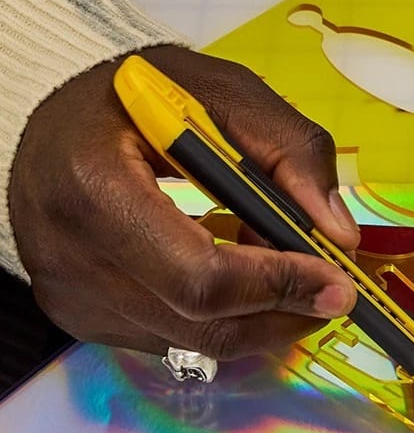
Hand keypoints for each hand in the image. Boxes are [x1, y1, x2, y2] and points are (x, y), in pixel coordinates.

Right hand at [8, 46, 359, 356]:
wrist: (54, 124)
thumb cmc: (136, 98)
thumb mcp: (220, 91)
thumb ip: (290, 151)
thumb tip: (339, 234)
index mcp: (94, 185)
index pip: (200, 275)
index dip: (278, 285)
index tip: (338, 282)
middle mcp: (70, 255)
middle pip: (203, 322)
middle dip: (283, 310)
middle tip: (333, 289)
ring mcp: (71, 296)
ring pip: (195, 341)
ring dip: (258, 314)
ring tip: (282, 264)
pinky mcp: (79, 318)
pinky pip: (172, 338)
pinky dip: (220, 315)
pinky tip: (232, 268)